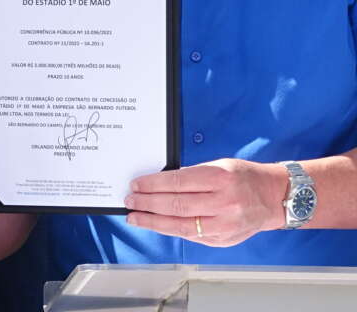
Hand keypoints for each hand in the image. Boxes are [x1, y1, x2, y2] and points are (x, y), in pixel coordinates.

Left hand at [125, 158, 287, 245]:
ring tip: (135, 217)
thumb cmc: (244, 178)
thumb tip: (158, 183)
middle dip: (147, 204)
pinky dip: (169, 230)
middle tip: (130, 201)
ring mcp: (225, 225)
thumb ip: (191, 176)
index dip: (152, 185)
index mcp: (221, 179)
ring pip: (180, 225)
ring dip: (153, 222)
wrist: (275, 198)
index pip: (178, 182)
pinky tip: (156, 226)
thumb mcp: (219, 165)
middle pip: (176, 205)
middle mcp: (224, 203)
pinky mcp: (223, 239)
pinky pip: (191, 236)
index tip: (136, 185)